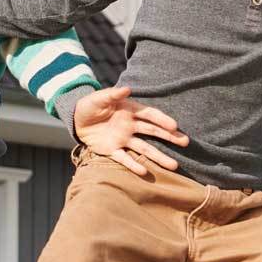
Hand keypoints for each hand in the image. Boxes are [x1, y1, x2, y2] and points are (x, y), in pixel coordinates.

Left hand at [72, 85, 187, 177]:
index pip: (150, 115)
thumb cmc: (90, 105)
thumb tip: (127, 89)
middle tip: (185, 142)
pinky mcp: (113, 150)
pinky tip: (144, 172)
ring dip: (158, 157)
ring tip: (174, 165)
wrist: (75, 119)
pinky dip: (133, 165)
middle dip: (169, 137)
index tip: (174, 126)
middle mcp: (130, 126)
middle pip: (153, 132)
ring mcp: (123, 139)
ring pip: (144, 149)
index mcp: (130, 111)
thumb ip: (112, 95)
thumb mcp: (99, 98)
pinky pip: (124, 159)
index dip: (162, 120)